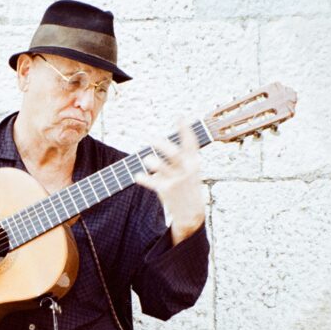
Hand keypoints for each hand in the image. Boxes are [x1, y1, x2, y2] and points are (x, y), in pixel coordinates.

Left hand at [137, 118, 206, 243]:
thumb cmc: (188, 186)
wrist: (191, 213)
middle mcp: (186, 170)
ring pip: (162, 168)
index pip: (191, 143)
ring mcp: (176, 180)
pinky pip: (152, 183)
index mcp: (193, 162)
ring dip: (152, 162)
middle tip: (151, 138)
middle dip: (162, 145)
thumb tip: (163, 140)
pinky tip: (137, 176)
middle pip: (174, 154)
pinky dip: (143, 179)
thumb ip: (182, 156)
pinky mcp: (166, 191)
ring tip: (146, 160)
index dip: (185, 129)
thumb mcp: (191, 170)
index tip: (179, 116)